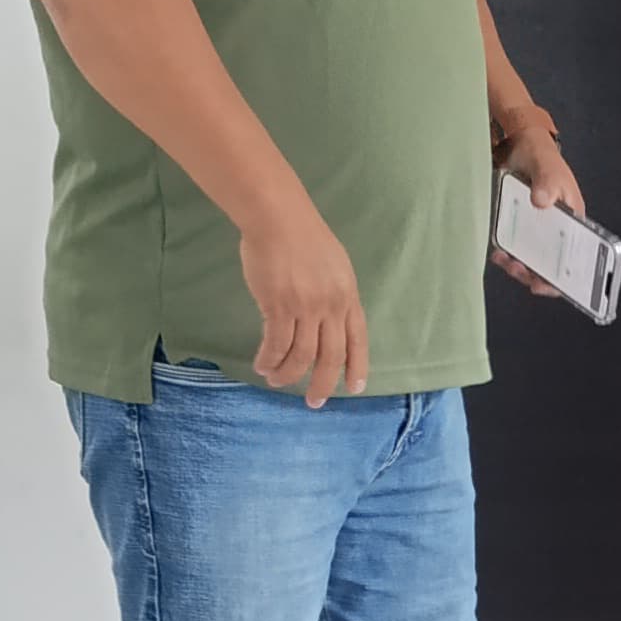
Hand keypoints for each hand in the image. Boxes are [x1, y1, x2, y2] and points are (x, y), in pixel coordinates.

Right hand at [240, 192, 367, 404]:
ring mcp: (306, 307)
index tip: (354, 389)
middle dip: (322, 384)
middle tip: (313, 402)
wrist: (278, 217)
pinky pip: (276, 344)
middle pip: (331, 356)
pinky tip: (263, 365)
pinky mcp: (279, 306)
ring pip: (301, 355)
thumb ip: (334, 295)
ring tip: (276, 381)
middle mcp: (331, 305)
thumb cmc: (303, 236)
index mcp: (348, 296)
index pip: (358, 340)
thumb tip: (326, 321)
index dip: (357, 367)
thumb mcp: (334, 266)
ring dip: (288, 374)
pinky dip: (269, 359)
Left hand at [494, 126, 587, 298]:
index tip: (547, 284)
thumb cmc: (541, 157)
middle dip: (535, 275)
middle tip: (519, 270)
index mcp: (573, 220)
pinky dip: (506, 255)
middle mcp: (557, 230)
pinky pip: (514, 249)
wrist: (518, 145)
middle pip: (551, 265)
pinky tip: (498, 252)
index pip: (576, 257)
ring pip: (531, 261)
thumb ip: (546, 183)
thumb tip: (542, 202)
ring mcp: (537, 231)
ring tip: (505, 260)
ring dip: (518, 267)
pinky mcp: (518, 228)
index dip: (565, 277)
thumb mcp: (546, 168)